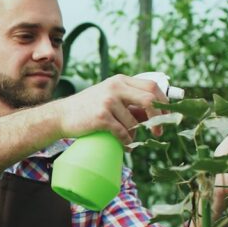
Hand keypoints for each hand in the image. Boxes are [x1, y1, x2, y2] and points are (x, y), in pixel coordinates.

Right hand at [52, 74, 168, 144]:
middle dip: (158, 118)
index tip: (166, 116)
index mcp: (120, 81)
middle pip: (149, 100)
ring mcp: (108, 101)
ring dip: (135, 135)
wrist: (61, 115)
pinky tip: (125, 145)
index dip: (163, 102)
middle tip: (159, 132)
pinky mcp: (101, 117)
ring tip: (129, 140)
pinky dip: (127, 142)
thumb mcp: (109, 97)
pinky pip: (123, 132)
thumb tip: (153, 115)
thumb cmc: (88, 108)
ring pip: (134, 122)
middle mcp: (115, 88)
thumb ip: (129, 102)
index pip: (151, 87)